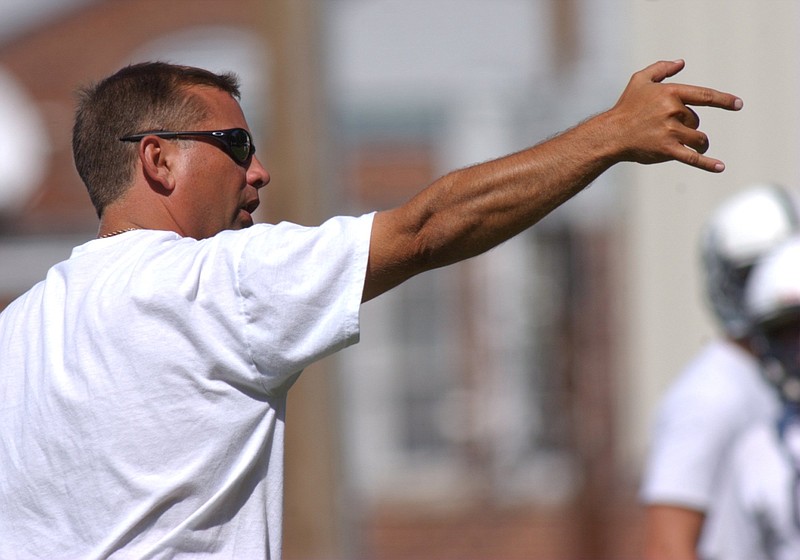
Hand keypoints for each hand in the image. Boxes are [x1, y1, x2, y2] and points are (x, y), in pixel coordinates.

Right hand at [607, 59, 742, 171]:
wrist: (610, 134)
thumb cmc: (625, 107)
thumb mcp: (639, 80)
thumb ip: (661, 69)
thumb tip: (681, 63)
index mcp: (670, 93)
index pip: (704, 95)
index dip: (723, 100)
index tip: (738, 104)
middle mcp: (672, 111)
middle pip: (695, 121)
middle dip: (688, 127)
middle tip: (667, 130)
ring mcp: (670, 131)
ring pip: (698, 139)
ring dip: (697, 143)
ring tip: (690, 146)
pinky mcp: (667, 150)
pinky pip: (692, 157)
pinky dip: (707, 163)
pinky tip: (720, 167)